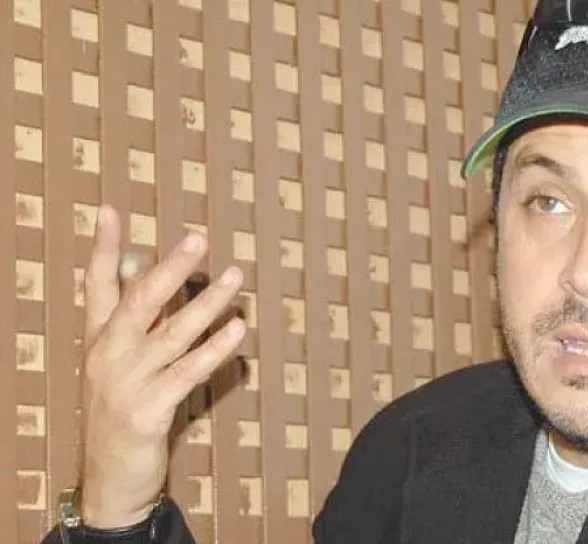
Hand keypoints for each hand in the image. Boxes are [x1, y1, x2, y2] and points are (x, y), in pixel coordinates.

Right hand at [79, 205, 245, 528]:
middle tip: (199, 239)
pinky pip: (188, 372)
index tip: (110, 211)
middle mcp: (108, 356)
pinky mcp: (148, 410)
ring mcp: (127, 383)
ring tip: (236, 277)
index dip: (104, 248)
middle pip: (139, 301)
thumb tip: (144, 267)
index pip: (97, 285)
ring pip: (172, 334)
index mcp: (99, 339)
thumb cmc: (124, 409)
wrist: (111, 476)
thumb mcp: (120, 363)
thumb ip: (136, 320)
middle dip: (171, 268)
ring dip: (207, 303)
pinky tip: (238, 328)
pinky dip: (214, 349)